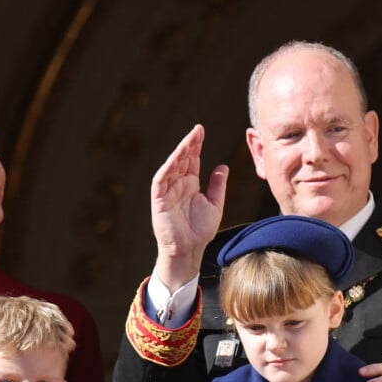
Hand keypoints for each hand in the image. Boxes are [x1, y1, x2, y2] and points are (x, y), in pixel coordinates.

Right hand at [152, 124, 227, 292]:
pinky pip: (160, 182)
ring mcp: (167, 192)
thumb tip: (223, 166)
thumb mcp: (215, 205)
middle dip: (188, 145)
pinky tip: (174, 159)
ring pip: (171, 167)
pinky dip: (166, 170)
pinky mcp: (159, 201)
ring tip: (188, 141)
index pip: (192, 160)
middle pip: (182, 160)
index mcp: (190, 185)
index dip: (196, 146)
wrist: (190, 250)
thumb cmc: (200, 231)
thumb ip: (218, 186)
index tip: (201, 131)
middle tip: (197, 130)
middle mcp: (177, 186)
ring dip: (178, 153)